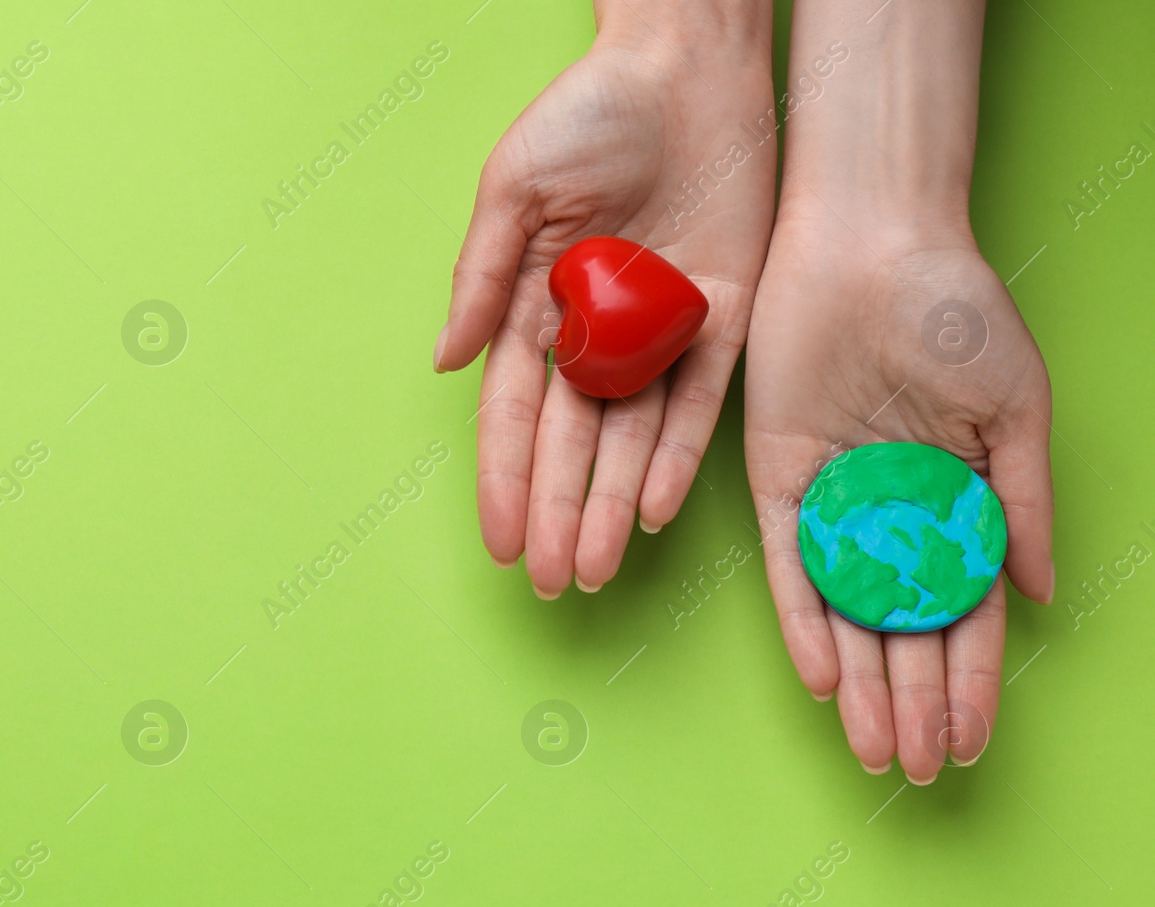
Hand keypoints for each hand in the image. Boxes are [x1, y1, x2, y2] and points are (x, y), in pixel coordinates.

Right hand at [434, 9, 774, 595]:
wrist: (688, 62)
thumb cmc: (587, 113)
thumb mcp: (513, 189)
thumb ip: (481, 280)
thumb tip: (444, 363)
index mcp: (537, 309)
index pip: (515, 417)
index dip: (505, 482)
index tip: (501, 544)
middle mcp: (598, 335)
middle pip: (573, 445)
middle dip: (559, 515)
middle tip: (553, 582)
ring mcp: (661, 333)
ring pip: (633, 441)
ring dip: (612, 506)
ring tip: (596, 569)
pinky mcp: (724, 319)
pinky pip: (700, 402)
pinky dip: (677, 455)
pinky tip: (654, 511)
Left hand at [744, 195, 1053, 782]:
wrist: (873, 237)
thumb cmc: (955, 310)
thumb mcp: (1014, 409)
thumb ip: (1021, 503)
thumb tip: (1035, 593)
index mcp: (954, 498)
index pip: (960, 611)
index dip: (969, 680)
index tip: (970, 743)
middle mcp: (889, 510)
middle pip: (901, 627)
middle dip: (911, 701)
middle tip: (912, 770)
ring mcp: (832, 496)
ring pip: (844, 610)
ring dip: (858, 681)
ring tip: (870, 748)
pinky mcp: (775, 473)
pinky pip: (786, 560)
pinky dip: (801, 617)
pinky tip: (819, 674)